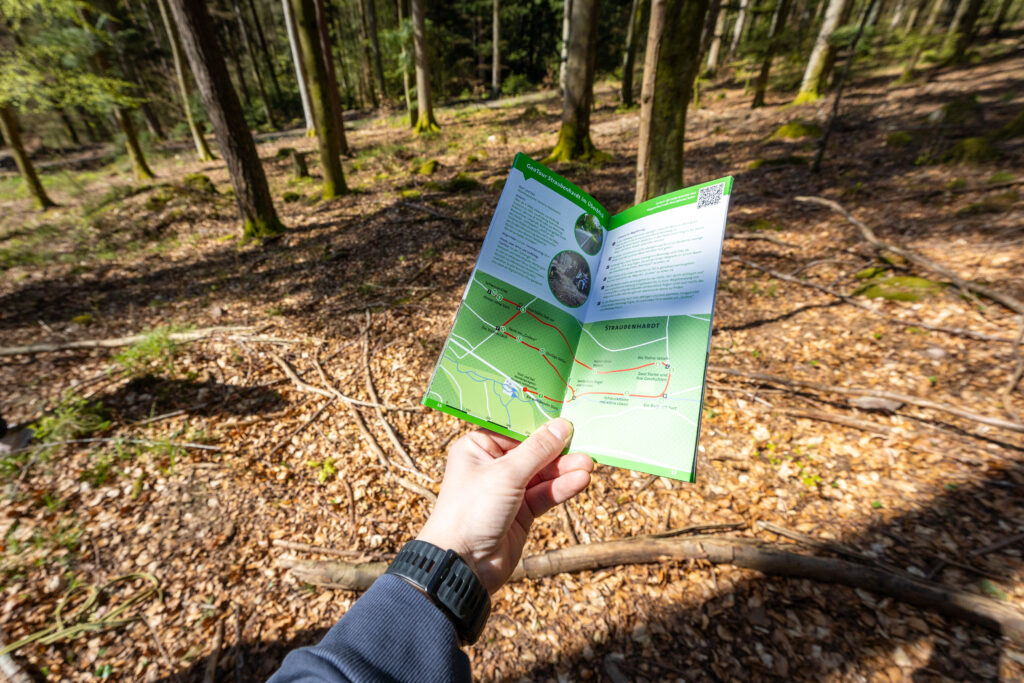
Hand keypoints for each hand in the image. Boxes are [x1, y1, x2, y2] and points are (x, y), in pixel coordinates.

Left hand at [416, 418, 592, 593]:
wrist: (462, 564)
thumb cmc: (472, 510)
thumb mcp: (506, 474)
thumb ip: (538, 450)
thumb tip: (562, 425)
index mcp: (478, 447)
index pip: (514, 428)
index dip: (540, 423)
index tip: (567, 415)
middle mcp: (492, 465)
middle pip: (532, 451)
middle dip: (558, 449)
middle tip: (585, 442)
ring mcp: (508, 489)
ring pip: (542, 474)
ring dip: (565, 469)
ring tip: (589, 463)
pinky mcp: (521, 512)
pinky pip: (545, 494)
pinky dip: (562, 488)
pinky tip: (580, 480)